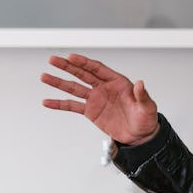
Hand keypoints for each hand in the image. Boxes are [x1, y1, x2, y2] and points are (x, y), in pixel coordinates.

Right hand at [41, 53, 159, 144]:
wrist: (140, 136)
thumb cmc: (146, 119)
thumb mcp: (147, 107)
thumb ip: (142, 95)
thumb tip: (141, 83)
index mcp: (118, 82)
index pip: (97, 69)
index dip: (84, 62)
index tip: (71, 57)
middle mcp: (104, 88)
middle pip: (82, 74)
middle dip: (67, 66)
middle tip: (53, 60)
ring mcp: (96, 99)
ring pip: (74, 88)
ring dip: (59, 82)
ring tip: (44, 76)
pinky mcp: (91, 112)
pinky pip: (72, 106)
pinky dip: (59, 104)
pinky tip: (47, 101)